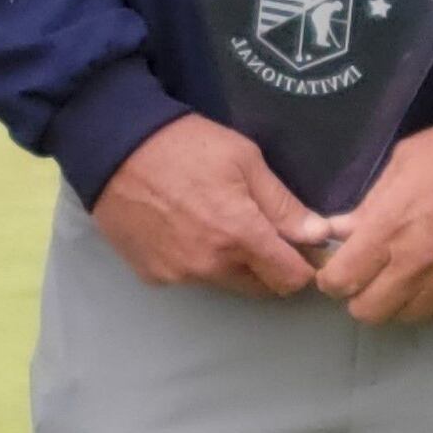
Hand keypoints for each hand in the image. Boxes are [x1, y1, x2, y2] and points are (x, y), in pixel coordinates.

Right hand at [88, 115, 333, 296]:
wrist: (112, 146)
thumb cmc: (184, 144)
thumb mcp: (244, 158)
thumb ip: (283, 203)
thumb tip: (320, 236)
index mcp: (239, 235)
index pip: (290, 279)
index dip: (302, 264)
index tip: (299, 246)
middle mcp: (211, 266)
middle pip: (260, 287)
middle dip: (268, 264)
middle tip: (255, 228)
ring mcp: (179, 275)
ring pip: (225, 283)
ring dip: (231, 263)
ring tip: (212, 221)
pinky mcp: (153, 275)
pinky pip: (189, 277)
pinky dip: (194, 260)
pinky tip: (180, 227)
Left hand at [311, 107, 432, 324]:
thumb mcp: (404, 162)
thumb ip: (369, 203)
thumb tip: (339, 229)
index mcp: (389, 227)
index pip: (340, 280)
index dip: (331, 279)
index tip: (336, 268)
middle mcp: (415, 263)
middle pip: (367, 311)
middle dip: (359, 295)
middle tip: (368, 275)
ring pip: (404, 317)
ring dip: (395, 301)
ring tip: (402, 276)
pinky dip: (430, 303)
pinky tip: (432, 280)